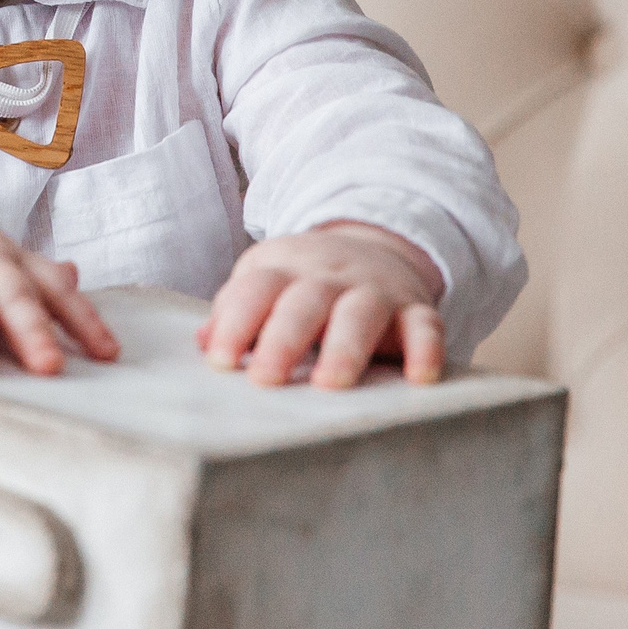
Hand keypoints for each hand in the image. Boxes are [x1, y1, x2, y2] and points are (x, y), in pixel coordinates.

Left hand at [198, 221, 446, 388]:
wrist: (374, 245)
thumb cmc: (305, 280)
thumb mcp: (265, 281)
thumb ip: (235, 311)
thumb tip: (201, 343)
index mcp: (283, 267)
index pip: (255, 290)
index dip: (236, 323)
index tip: (220, 361)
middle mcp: (329, 275)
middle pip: (304, 302)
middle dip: (284, 339)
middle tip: (265, 380)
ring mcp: (374, 289)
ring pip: (361, 312)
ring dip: (345, 347)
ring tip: (330, 383)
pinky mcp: (415, 307)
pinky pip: (425, 325)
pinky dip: (425, 350)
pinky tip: (418, 379)